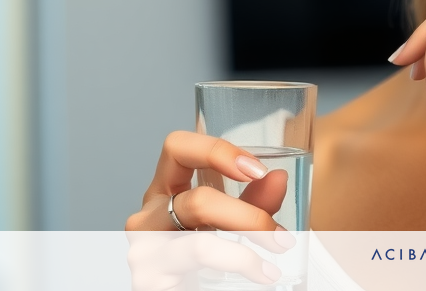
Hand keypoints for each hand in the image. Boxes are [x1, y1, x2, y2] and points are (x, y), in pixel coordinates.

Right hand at [124, 131, 296, 286]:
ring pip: (200, 241)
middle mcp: (148, 215)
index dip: (217, 151)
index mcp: (164, 190)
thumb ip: (253, 201)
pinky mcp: (148, 279)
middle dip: (249, 216)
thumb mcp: (230, 222)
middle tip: (281, 234)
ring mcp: (144, 249)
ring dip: (247, 247)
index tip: (257, 170)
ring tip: (279, 251)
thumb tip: (279, 178)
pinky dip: (239, 264)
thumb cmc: (200, 260)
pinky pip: (200, 264)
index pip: (177, 148)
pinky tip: (262, 273)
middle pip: (198, 201)